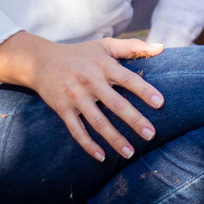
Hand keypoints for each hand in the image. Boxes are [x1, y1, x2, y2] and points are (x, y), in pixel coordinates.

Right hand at [0, 33, 164, 161]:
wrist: (41, 61)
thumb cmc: (81, 54)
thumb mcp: (106, 46)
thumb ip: (134, 47)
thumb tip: (162, 47)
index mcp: (104, 66)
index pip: (128, 79)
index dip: (144, 91)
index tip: (160, 103)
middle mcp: (90, 81)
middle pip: (115, 103)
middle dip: (134, 120)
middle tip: (151, 134)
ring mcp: (75, 96)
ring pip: (97, 121)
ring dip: (114, 138)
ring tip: (130, 152)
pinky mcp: (62, 109)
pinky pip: (76, 130)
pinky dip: (88, 145)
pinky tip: (101, 157)